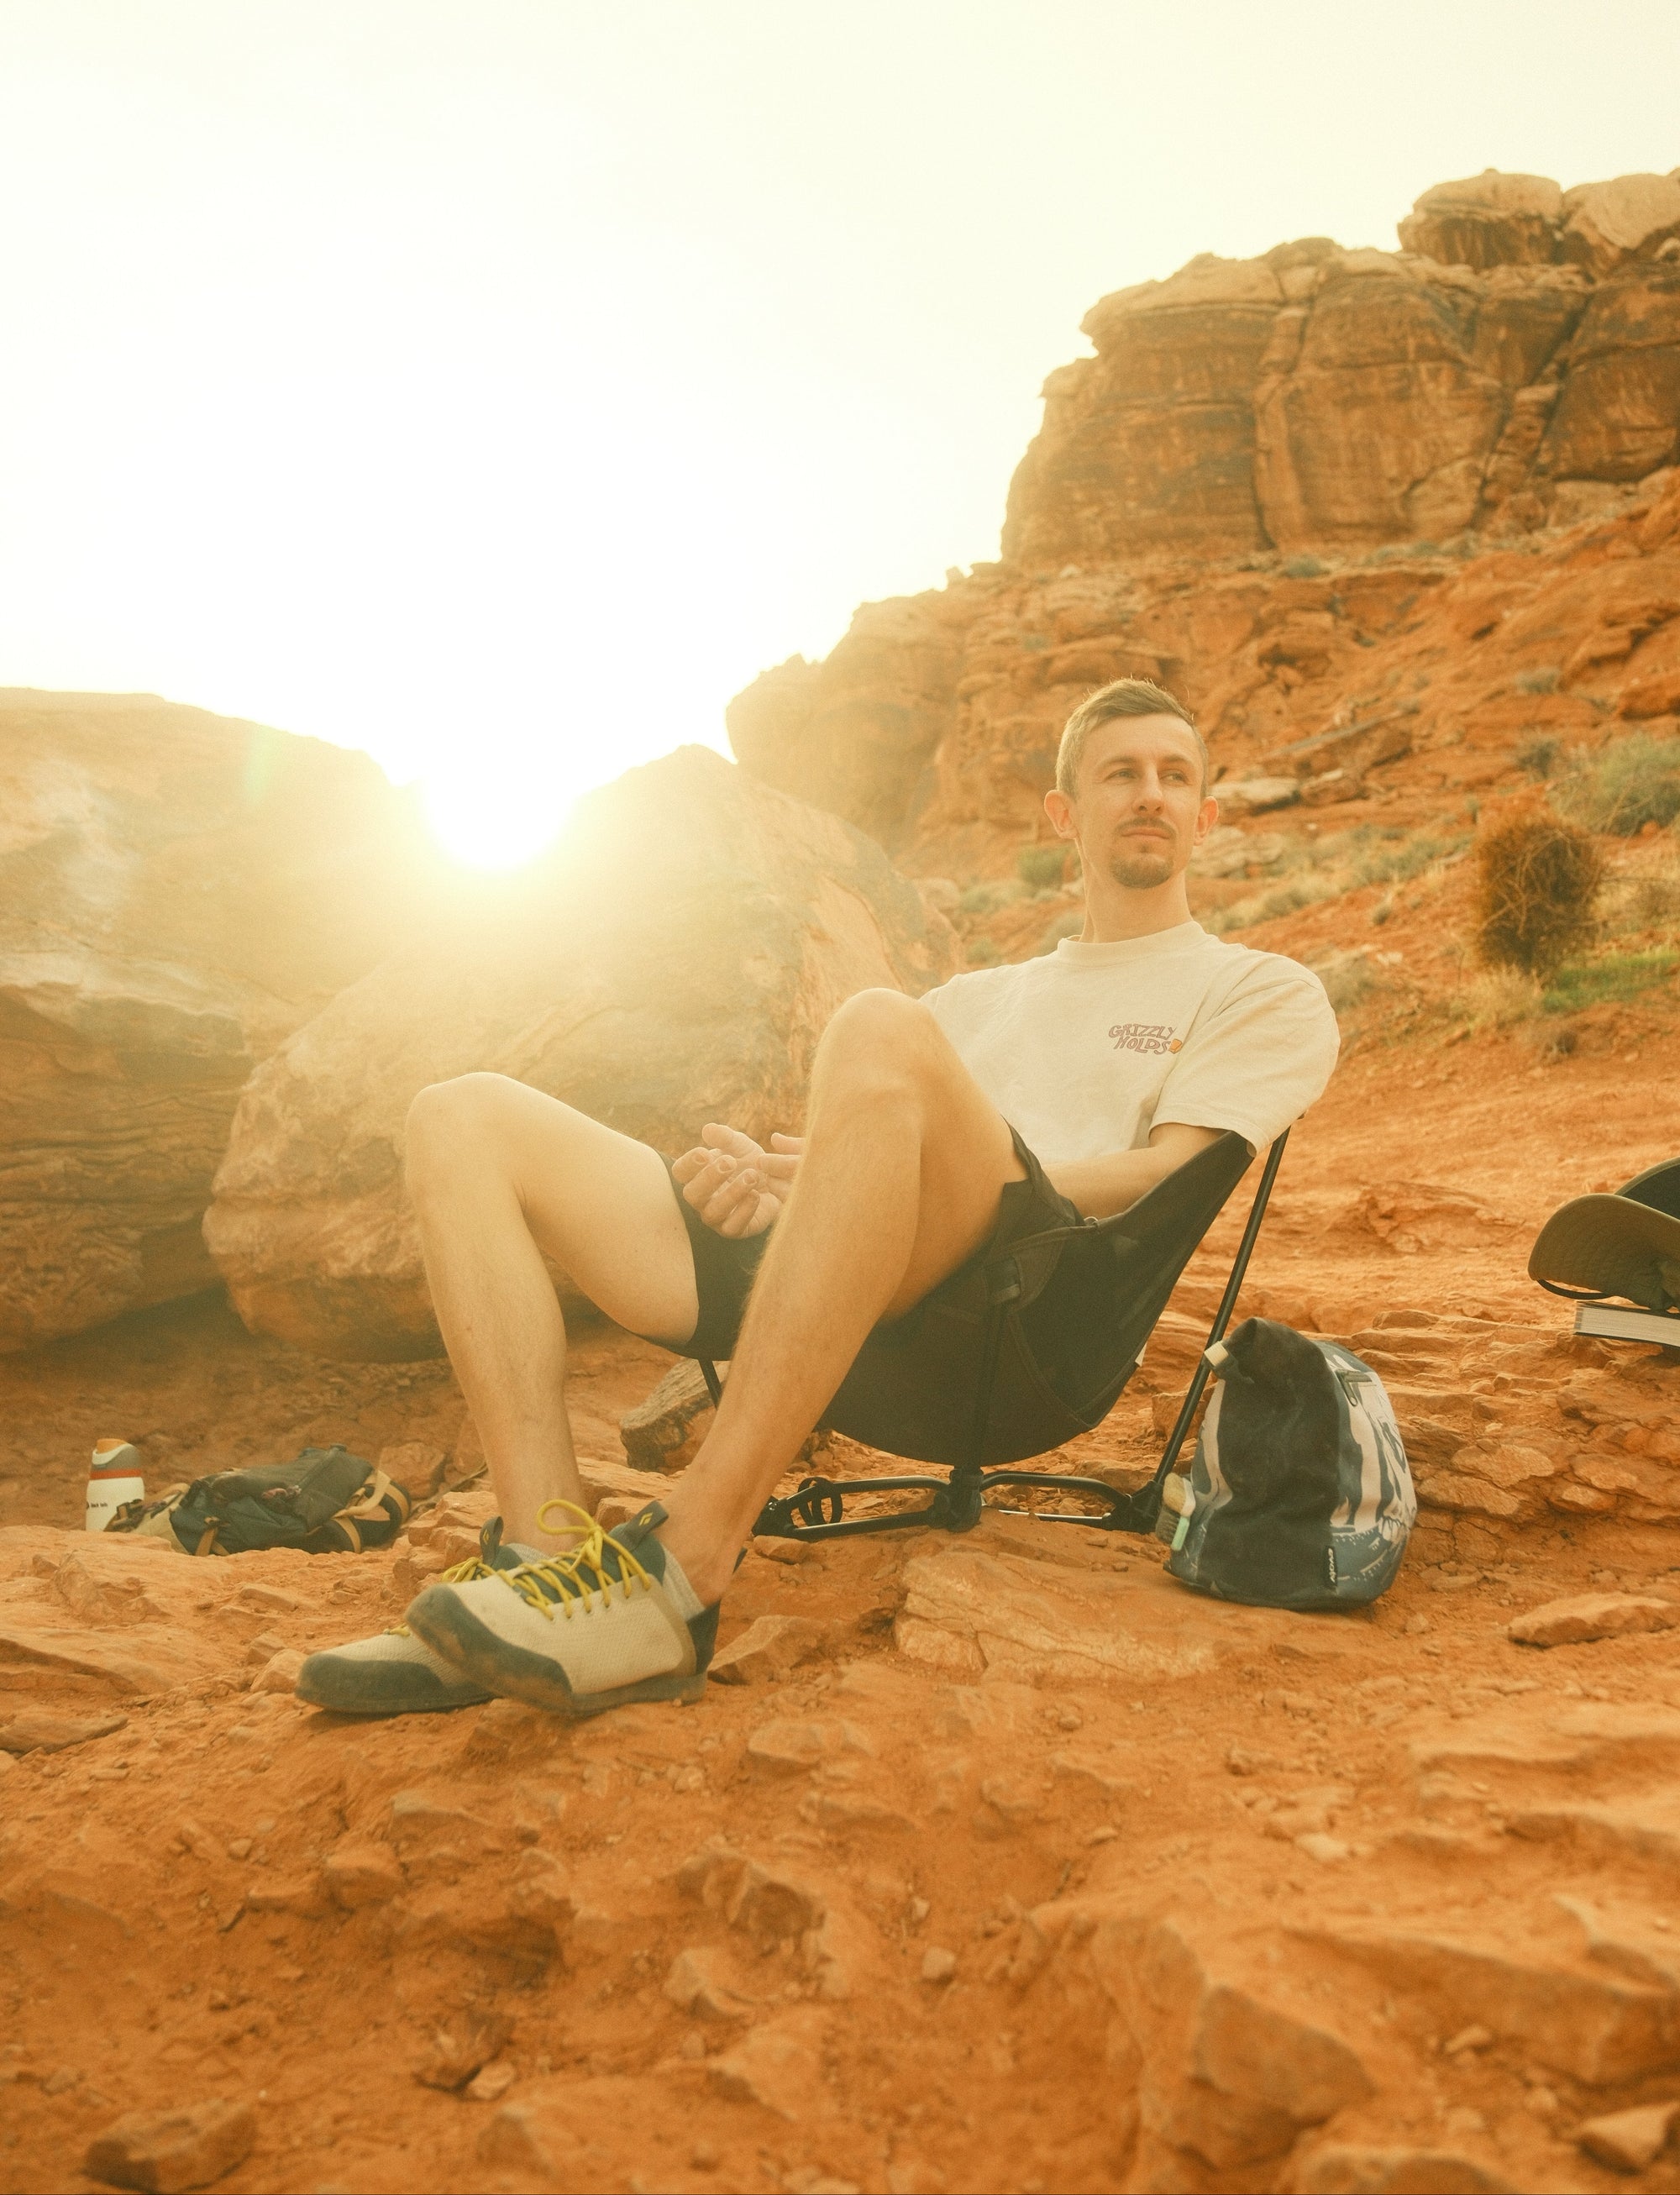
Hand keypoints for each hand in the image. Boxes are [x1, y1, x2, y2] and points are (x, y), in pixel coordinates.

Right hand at [671, 1123, 803, 1239]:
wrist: (776, 1183)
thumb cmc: (749, 1162)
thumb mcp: (740, 1145)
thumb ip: (725, 1137)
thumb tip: (708, 1129)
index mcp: (697, 1175)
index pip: (680, 1172)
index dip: (688, 1163)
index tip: (704, 1152)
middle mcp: (702, 1199)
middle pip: (692, 1194)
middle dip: (709, 1177)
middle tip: (730, 1162)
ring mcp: (716, 1217)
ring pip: (713, 1212)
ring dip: (732, 1193)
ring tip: (752, 1176)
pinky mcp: (735, 1230)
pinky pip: (733, 1227)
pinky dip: (744, 1211)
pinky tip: (756, 1195)